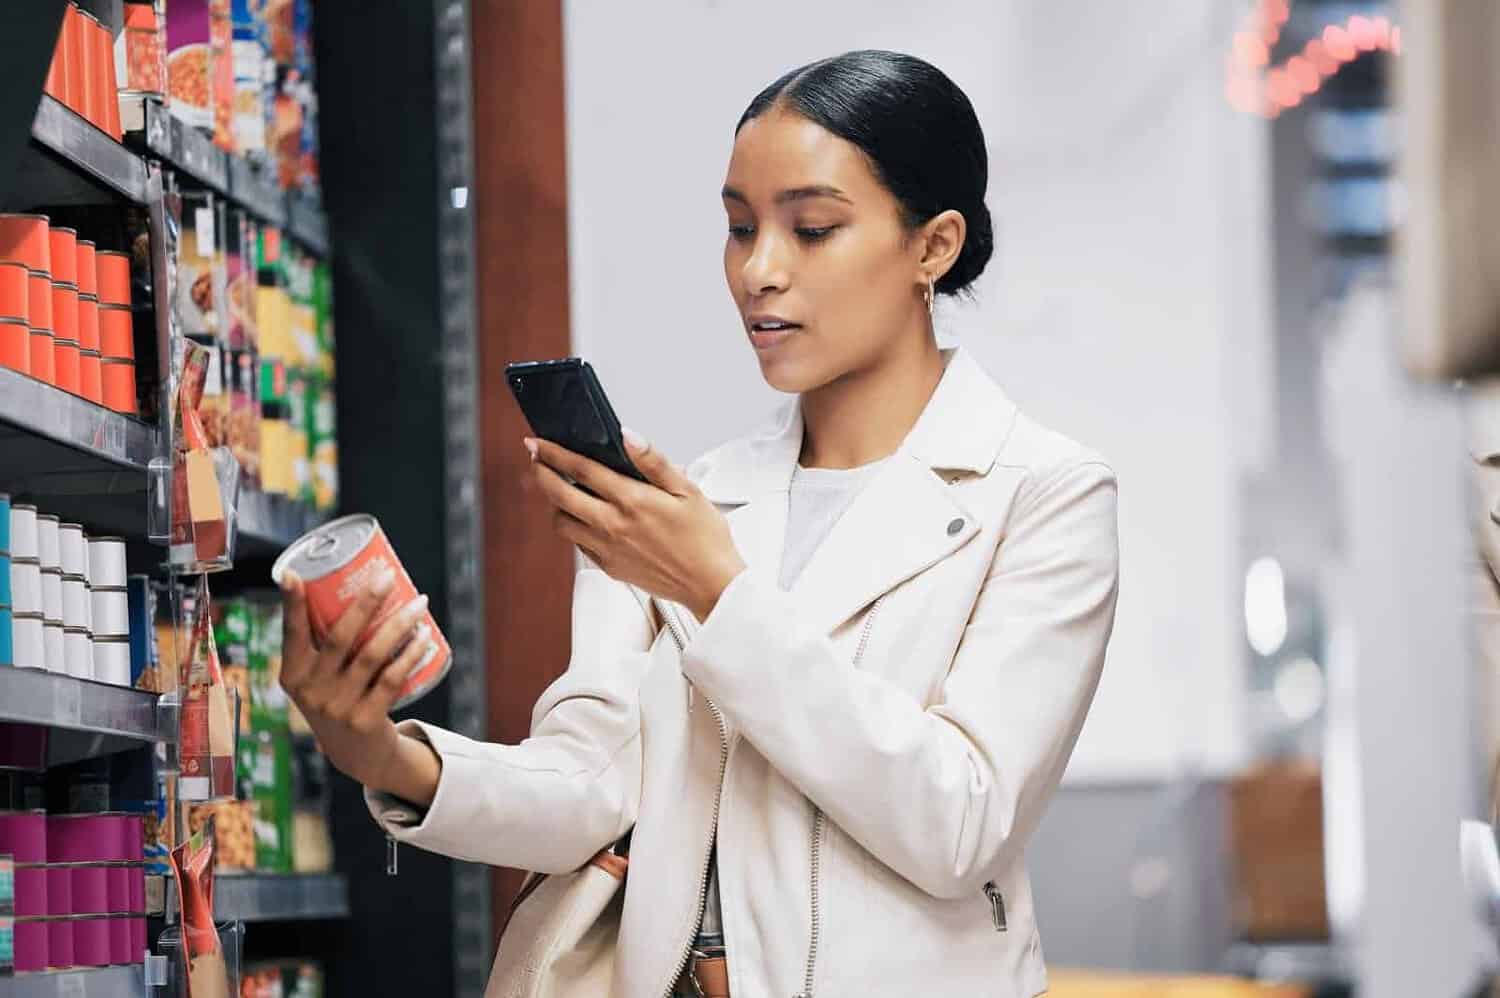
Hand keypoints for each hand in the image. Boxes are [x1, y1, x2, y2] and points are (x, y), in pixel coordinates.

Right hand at [279, 569, 436, 792]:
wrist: (357, 754)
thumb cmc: (340, 699)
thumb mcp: (320, 678)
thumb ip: (325, 645)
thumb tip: (356, 587)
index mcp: (293, 675)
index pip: (291, 634)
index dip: (291, 605)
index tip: (292, 574)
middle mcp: (310, 691)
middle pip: (340, 637)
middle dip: (365, 601)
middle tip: (386, 575)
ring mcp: (337, 708)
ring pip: (372, 655)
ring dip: (399, 624)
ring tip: (419, 602)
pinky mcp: (365, 721)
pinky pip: (392, 679)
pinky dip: (411, 655)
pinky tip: (425, 638)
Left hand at [525, 429, 746, 621]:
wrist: (710, 584)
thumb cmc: (704, 537)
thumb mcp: (687, 490)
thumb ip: (653, 461)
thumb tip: (627, 436)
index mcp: (631, 501)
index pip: (580, 469)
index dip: (553, 453)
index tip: (538, 443)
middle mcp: (613, 525)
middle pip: (559, 495)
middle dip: (541, 473)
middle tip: (536, 460)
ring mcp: (607, 549)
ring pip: (562, 523)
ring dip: (555, 503)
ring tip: (561, 489)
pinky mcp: (609, 567)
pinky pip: (578, 545)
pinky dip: (574, 527)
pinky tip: (585, 518)